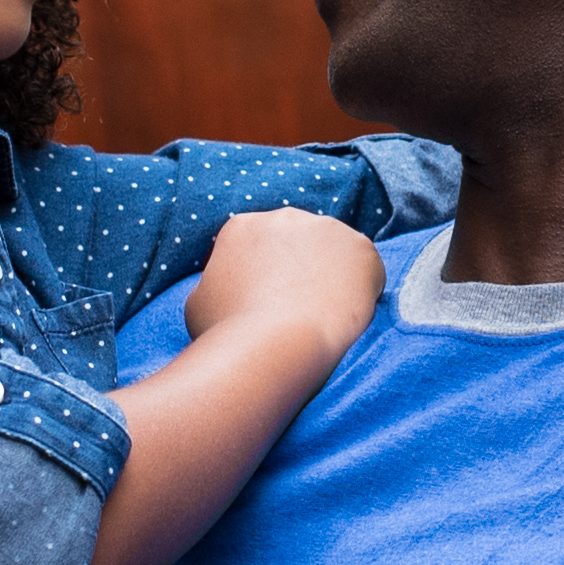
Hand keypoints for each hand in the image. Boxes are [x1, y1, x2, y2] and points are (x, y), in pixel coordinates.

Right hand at [188, 209, 385, 358]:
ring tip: (325, 315)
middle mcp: (285, 217)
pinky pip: (366, 268)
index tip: (270, 299)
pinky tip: (350, 315)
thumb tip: (224, 286)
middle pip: (298, 242)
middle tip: (300, 309)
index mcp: (243, 226)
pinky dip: (362, 290)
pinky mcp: (361, 248)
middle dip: (300, 269)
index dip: (266, 274)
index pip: (260, 244)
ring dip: (332, 277)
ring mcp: (327, 229)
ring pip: (334, 252)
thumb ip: (214, 284)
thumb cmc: (228, 333)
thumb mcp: (198, 304)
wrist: (274, 347)